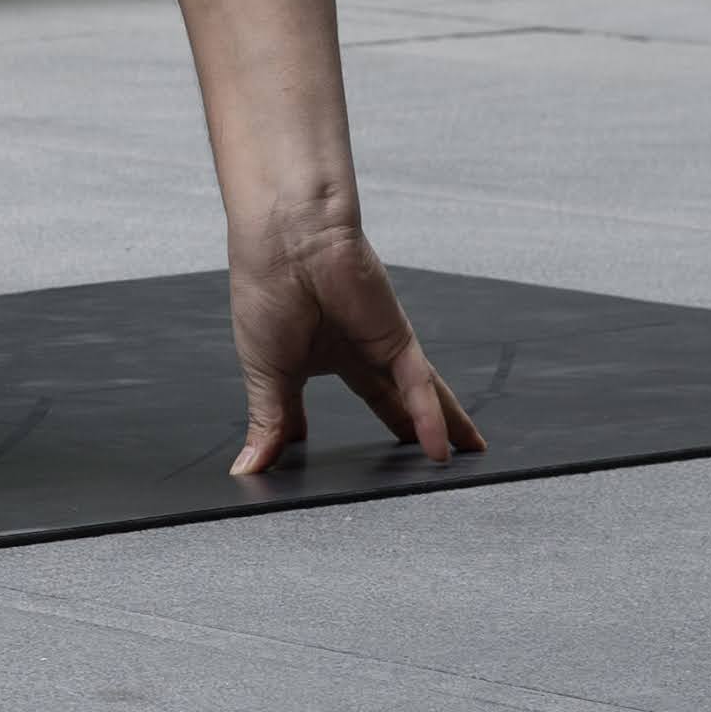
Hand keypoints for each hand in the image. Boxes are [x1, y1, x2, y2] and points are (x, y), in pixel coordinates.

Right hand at [225, 221, 483, 476]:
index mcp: (312, 356)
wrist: (285, 238)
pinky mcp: (398, 338)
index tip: (338, 472)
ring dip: (440, 429)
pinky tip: (440, 451)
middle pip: (389, 402)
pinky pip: (418, 387)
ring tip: (462, 461)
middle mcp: (352, 351)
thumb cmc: (264, 289)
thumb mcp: (265, 374)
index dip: (335, 438)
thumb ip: (269, 424)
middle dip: (408, 432)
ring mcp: (378, 346)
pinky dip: (429, 419)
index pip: (327, 408)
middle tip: (430, 465)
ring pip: (417, 397)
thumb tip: (247, 471)